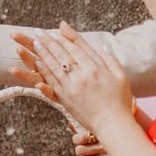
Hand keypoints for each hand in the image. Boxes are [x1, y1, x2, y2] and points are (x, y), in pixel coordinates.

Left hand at [13, 23, 135, 134]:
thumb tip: (103, 47)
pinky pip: (51, 81)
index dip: (65, 40)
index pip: (76, 50)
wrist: (112, 123)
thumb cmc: (119, 100)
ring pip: (54, 66)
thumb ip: (111, 60)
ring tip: (33, 42)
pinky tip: (36, 63)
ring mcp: (71, 87)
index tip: (55, 32)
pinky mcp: (64, 98)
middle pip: (62, 55)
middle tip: (38, 32)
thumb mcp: (121, 77)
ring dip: (42, 53)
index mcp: (95, 69)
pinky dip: (43, 70)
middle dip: (49, 42)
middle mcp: (82, 76)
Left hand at [72, 126, 119, 155]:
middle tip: (87, 150)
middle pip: (79, 150)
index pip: (79, 138)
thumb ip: (89, 129)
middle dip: (81, 150)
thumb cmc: (116, 140)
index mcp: (105, 135)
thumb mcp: (104, 131)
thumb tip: (69, 125)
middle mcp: (108, 148)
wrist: (137, 151)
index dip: (78, 139)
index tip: (82, 140)